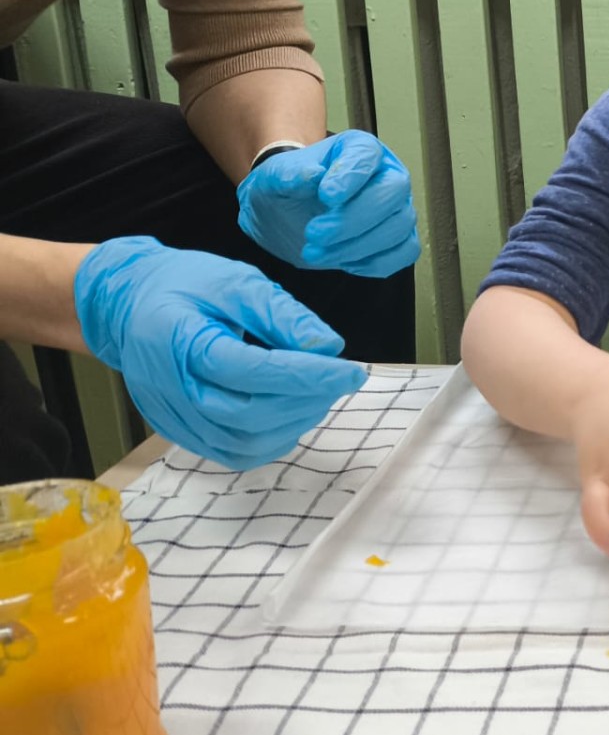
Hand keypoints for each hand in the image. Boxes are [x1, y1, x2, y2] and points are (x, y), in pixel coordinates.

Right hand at [73, 237, 367, 468]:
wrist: (129, 305)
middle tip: (339, 379)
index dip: (306, 376)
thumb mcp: (236, 281)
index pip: (249, 371)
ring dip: (292, 423)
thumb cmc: (186, 285)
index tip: (352, 371)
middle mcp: (169, 388)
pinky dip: (271, 440)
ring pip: (242, 443)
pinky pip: (231, 453)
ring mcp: (171, 417)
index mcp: (178, 340)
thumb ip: (281, 314)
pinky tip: (291, 413)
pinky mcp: (179, 432)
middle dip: (305, 401)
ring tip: (318, 393)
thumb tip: (329, 347)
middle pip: (246, 415)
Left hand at [237, 130, 419, 276]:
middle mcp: (386, 174)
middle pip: (393, 191)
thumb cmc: (289, 188)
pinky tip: (345, 262)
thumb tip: (313, 175)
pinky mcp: (400, 237)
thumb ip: (290, 173)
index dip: (351, 176)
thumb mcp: (275, 176)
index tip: (325, 196)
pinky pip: (405, 252)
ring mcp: (397, 207)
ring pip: (399, 226)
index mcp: (358, 149)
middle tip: (314, 233)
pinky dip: (376, 262)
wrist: (289, 215)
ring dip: (357, 246)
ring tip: (316, 252)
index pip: (367, 154)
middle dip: (354, 218)